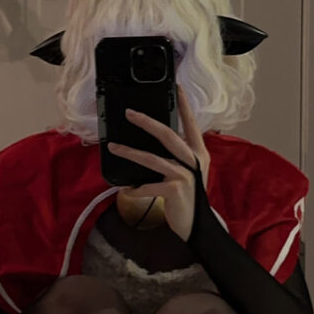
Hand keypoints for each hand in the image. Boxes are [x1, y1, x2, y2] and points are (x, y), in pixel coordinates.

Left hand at [107, 86, 210, 241]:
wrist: (197, 226)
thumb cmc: (189, 197)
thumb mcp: (189, 172)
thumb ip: (179, 155)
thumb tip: (156, 139)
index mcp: (198, 152)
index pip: (191, 124)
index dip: (184, 105)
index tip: (176, 87)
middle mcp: (194, 160)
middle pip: (168, 134)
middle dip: (146, 121)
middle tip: (129, 113)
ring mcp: (185, 175)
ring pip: (152, 158)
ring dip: (130, 152)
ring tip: (114, 147)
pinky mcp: (175, 190)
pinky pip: (147, 186)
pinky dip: (135, 189)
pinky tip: (127, 190)